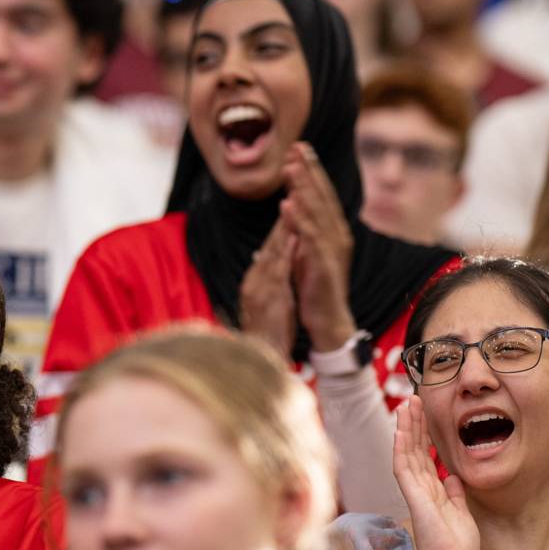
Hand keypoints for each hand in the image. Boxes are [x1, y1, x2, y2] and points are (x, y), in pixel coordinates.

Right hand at [239, 216, 297, 358]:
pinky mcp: (267, 298)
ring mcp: (259, 288)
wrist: (259, 358)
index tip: (292, 205)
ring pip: (271, 252)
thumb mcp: (267, 305)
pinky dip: (286, 251)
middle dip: (282, 219)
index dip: (280, 227)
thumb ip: (269, 284)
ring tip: (294, 203)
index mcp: (255, 282)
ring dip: (283, 227)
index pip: (268, 250)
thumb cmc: (267, 335)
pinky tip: (294, 236)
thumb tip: (267, 265)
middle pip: (268, 245)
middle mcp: (254, 281)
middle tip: (292, 192)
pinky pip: (278, 271)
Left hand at [283, 143, 357, 352]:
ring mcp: (332, 249)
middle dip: (308, 170)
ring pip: (317, 212)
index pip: (321, 194)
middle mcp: (336, 234)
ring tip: (290, 168)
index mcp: (332, 230)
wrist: (327, 319)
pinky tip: (287, 204)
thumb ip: (303, 229)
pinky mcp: (324, 264)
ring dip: (303, 188)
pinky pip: (310, 238)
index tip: (299, 147)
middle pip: (321, 196)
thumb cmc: (314, 286)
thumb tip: (292, 207)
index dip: (311, 170)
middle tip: (296, 146)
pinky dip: (299, 220)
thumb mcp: (307, 251)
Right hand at [393, 397, 476, 549]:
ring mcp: (415, 491)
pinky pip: (404, 466)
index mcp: (433, 490)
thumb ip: (455, 493)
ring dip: (406, 428)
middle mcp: (421, 487)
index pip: (425, 456)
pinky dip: (402, 446)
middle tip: (413, 399)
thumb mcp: (461, 512)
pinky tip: (402, 429)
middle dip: (413, 424)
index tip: (423, 413)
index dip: (423, 434)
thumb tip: (453, 477)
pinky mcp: (414, 495)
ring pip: (406, 452)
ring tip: (406, 405)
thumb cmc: (457, 546)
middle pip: (414, 449)